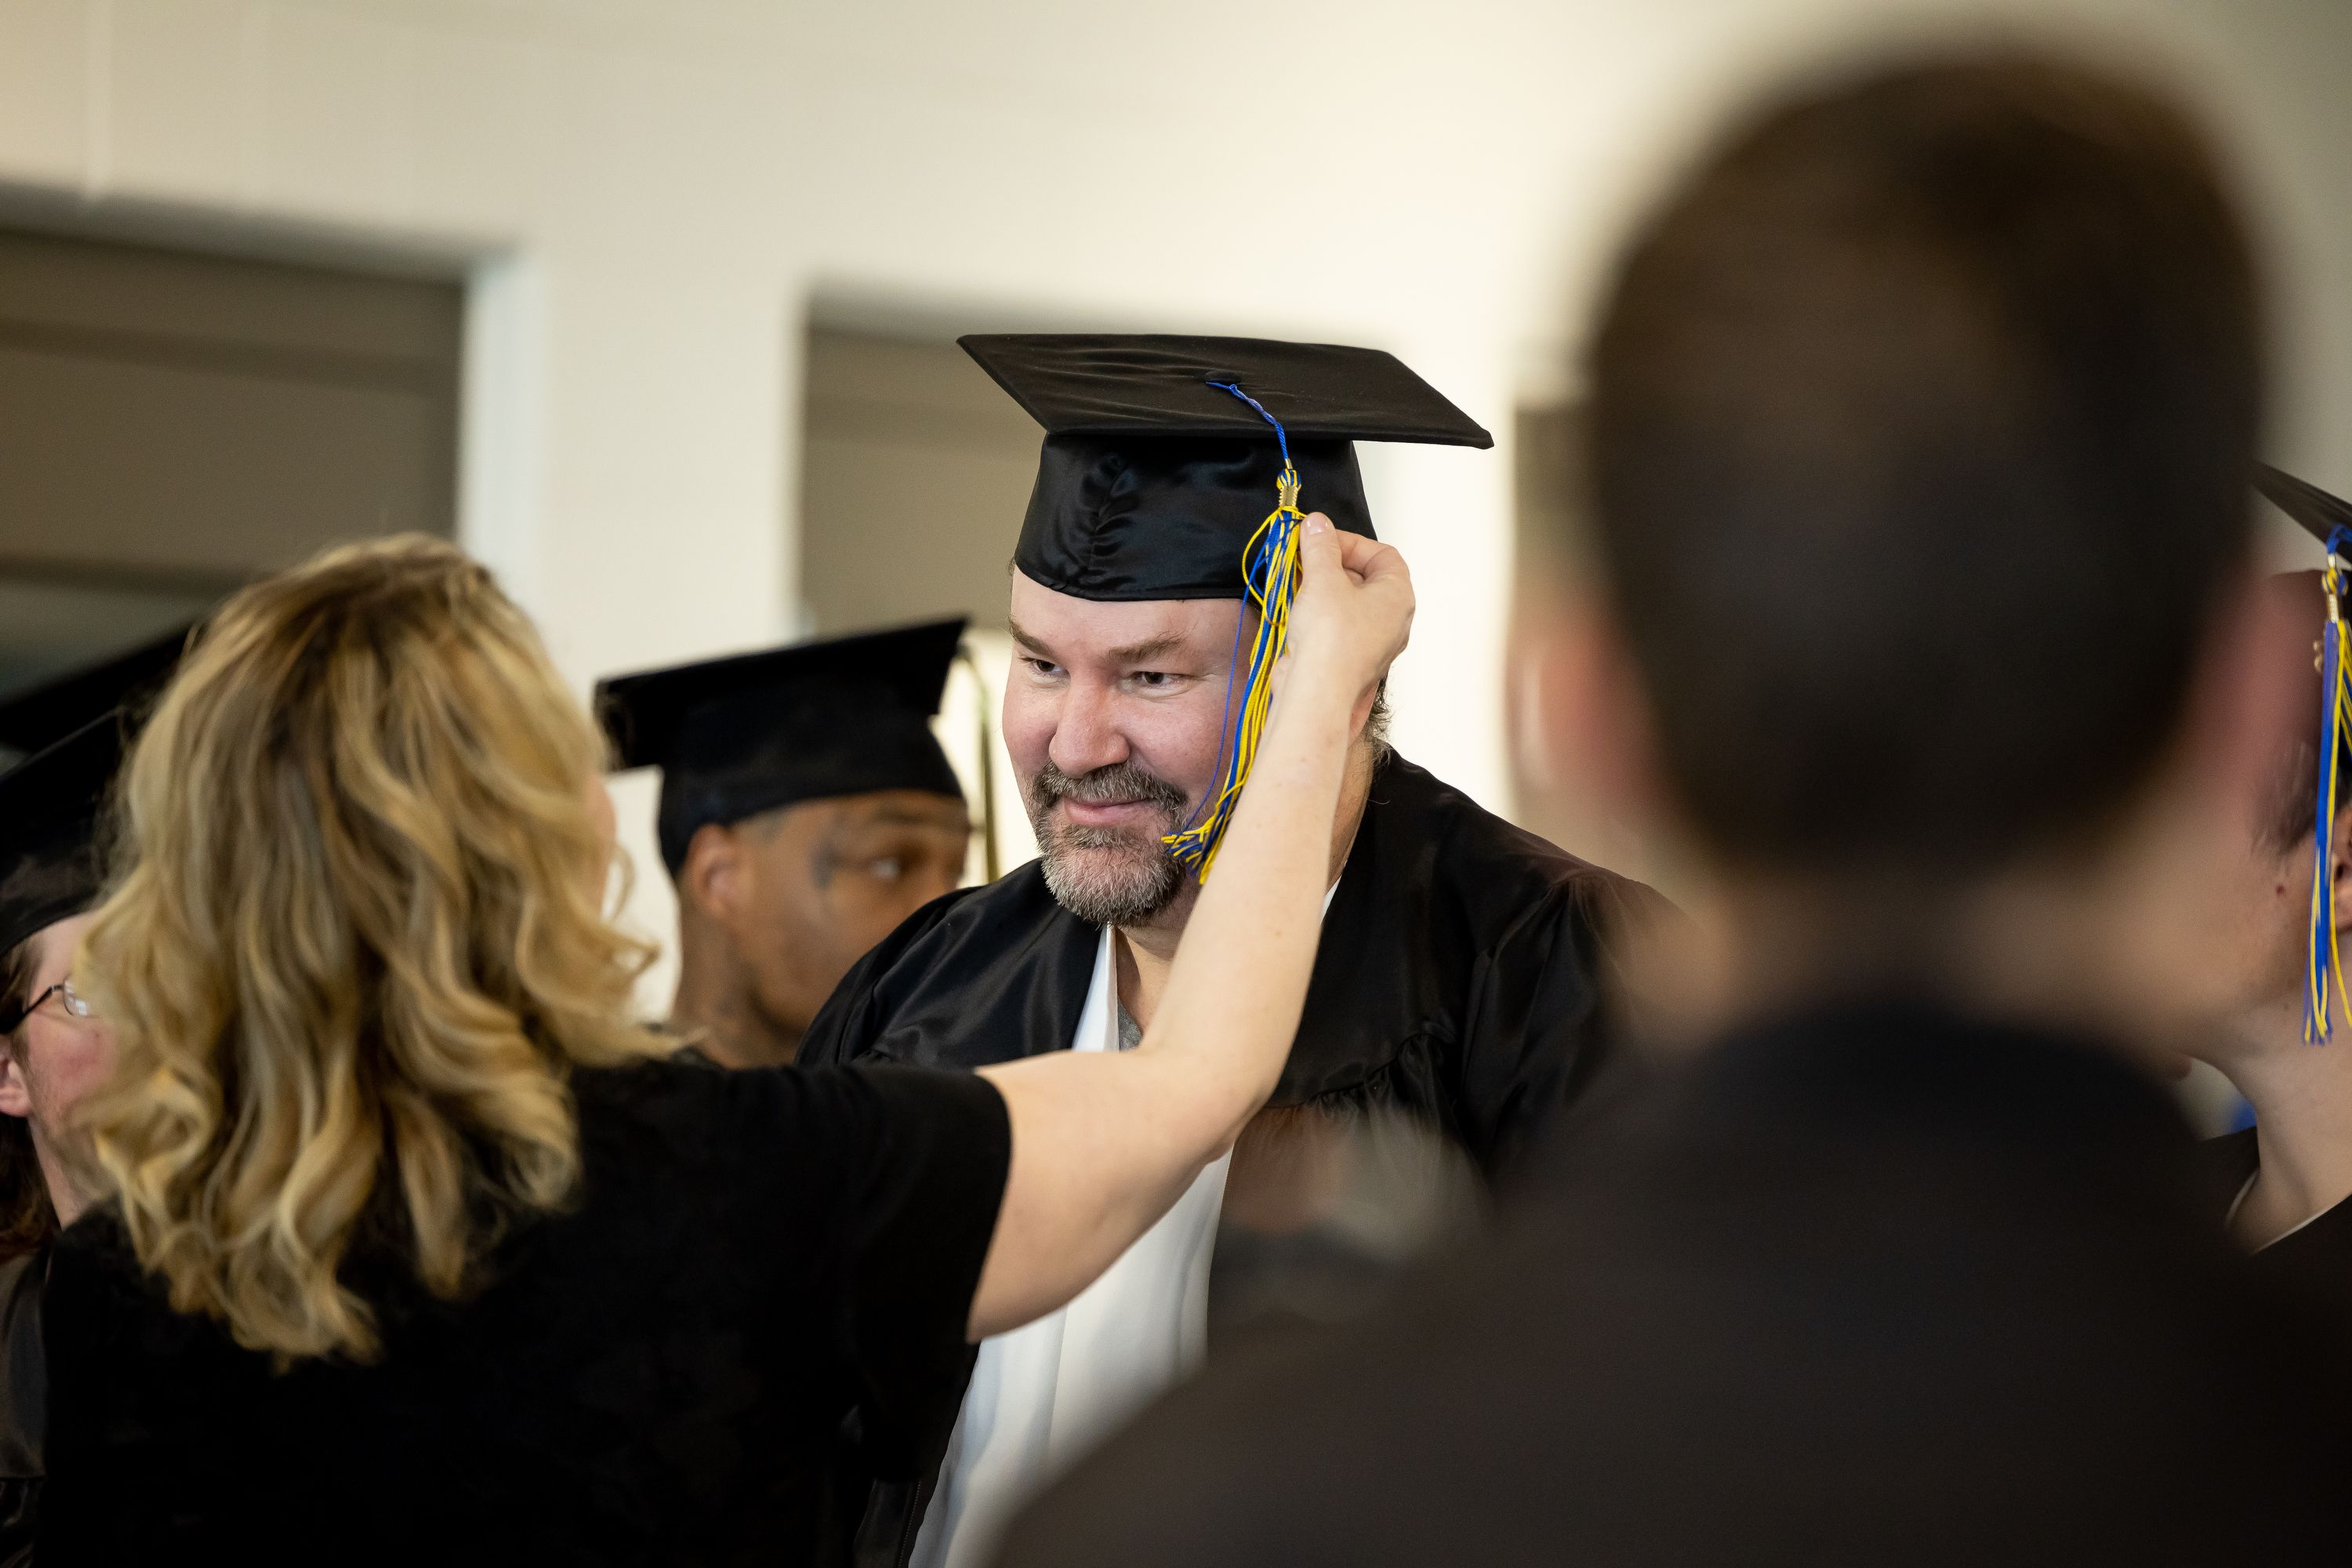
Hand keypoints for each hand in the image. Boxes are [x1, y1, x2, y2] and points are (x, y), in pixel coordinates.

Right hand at [1285, 514, 1413, 693]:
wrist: (1316, 692)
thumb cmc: (1331, 640)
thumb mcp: (1322, 578)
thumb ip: (1319, 546)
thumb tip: (1316, 524)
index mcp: (1398, 597)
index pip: (1383, 555)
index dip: (1351, 542)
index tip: (1322, 539)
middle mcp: (1391, 621)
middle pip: (1365, 578)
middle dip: (1332, 564)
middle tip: (1304, 556)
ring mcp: (1371, 642)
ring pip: (1348, 603)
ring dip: (1321, 588)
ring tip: (1296, 580)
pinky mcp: (1348, 659)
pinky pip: (1336, 626)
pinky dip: (1317, 613)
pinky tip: (1296, 607)